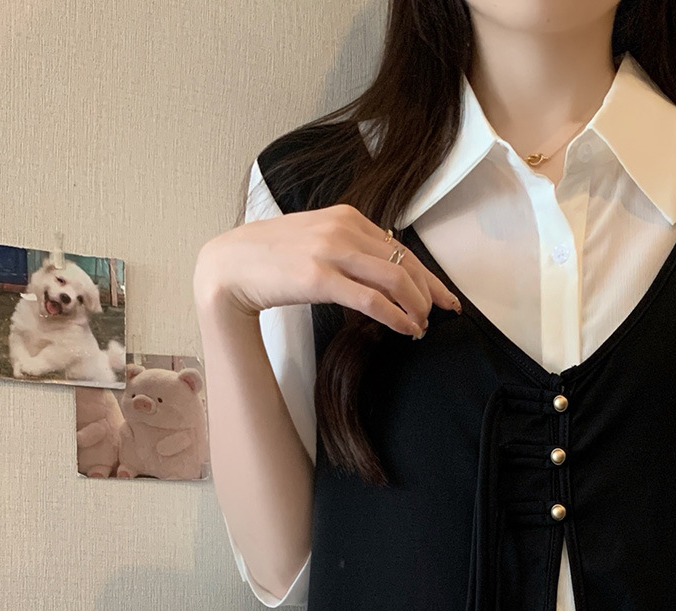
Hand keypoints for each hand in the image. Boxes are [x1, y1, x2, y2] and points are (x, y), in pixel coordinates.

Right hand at [192, 203, 460, 335]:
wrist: (231, 265)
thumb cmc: (272, 257)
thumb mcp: (317, 239)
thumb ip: (350, 248)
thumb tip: (384, 271)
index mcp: (347, 216)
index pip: (400, 248)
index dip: (427, 276)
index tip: (444, 296)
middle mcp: (343, 228)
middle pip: (404, 263)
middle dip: (429, 293)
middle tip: (441, 315)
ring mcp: (331, 251)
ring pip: (395, 280)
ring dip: (416, 307)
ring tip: (421, 326)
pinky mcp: (319, 278)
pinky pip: (372, 300)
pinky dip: (396, 317)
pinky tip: (406, 329)